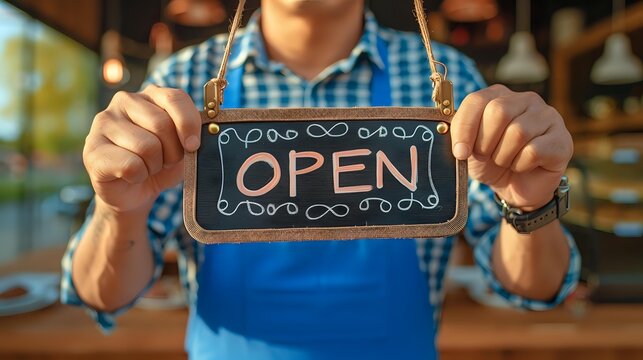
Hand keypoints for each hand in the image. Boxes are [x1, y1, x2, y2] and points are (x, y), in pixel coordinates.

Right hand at [83, 85, 200, 212]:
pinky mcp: (92, 149)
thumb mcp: (183, 145)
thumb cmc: (161, 162)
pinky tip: (131, 175)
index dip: (189, 124)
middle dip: (173, 152)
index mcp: (150, 95)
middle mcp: (124, 101)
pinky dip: (138, 176)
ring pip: (147, 147)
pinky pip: (130, 165)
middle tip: (166, 161)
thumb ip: (193, 132)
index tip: (193, 145)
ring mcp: (104, 123)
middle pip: (162, 124)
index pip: (175, 97)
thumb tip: (205, 133)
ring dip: (155, 166)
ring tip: (148, 167)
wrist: (134, 192)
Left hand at [451, 84, 572, 210]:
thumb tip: (452, 137)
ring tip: (505, 161)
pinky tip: (522, 166)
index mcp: (498, 96)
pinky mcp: (562, 139)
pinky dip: (521, 165)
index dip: (465, 128)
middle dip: (485, 142)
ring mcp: (548, 117)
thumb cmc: (490, 162)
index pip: (477, 100)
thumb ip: (459, 135)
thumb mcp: (468, 147)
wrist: (515, 188)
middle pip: (499, 111)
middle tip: (486, 157)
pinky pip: (534, 150)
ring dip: (503, 156)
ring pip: (518, 132)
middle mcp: (526, 100)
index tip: (460, 152)